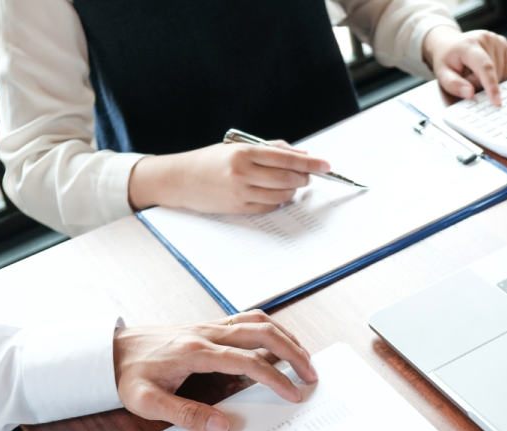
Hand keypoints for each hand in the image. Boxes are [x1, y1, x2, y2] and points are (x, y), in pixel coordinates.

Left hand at [112, 310, 317, 430]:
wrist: (109, 351)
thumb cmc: (127, 376)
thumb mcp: (147, 403)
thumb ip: (185, 414)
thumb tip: (222, 426)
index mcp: (196, 352)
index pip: (248, 362)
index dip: (275, 378)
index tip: (294, 394)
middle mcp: (207, 333)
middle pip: (263, 333)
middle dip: (293, 353)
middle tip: (312, 374)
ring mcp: (209, 326)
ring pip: (258, 321)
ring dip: (285, 336)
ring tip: (304, 357)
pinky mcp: (208, 326)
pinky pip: (246, 320)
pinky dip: (270, 329)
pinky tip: (278, 342)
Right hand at [128, 141, 330, 213]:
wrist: (180, 180)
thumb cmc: (211, 160)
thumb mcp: (237, 146)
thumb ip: (270, 149)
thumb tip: (301, 153)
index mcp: (244, 153)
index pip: (287, 158)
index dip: (311, 162)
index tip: (327, 165)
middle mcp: (243, 173)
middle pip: (288, 178)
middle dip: (304, 177)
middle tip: (308, 175)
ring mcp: (241, 193)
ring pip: (282, 195)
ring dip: (292, 190)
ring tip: (290, 183)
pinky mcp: (239, 208)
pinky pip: (269, 207)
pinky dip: (278, 200)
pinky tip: (275, 194)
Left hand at [423, 27, 506, 104]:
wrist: (449, 43)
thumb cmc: (446, 59)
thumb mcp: (442, 74)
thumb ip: (453, 85)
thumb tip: (470, 93)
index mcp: (469, 45)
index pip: (485, 67)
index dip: (491, 86)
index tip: (497, 102)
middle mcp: (486, 39)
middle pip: (492, 74)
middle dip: (480, 83)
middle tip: (466, 76)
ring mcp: (497, 40)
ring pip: (501, 74)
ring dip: (488, 79)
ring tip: (474, 70)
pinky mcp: (504, 44)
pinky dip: (498, 75)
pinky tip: (485, 69)